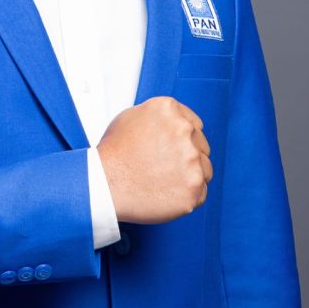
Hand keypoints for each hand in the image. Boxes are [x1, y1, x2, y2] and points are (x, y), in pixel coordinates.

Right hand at [96, 96, 212, 224]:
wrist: (103, 184)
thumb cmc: (112, 153)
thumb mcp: (130, 117)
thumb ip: (159, 117)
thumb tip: (173, 122)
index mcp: (170, 110)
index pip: (195, 125)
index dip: (184, 140)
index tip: (173, 151)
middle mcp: (184, 130)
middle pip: (202, 147)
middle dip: (188, 158)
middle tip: (164, 169)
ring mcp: (191, 160)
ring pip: (205, 170)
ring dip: (190, 177)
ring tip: (163, 182)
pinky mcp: (193, 188)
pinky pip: (201, 194)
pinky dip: (187, 197)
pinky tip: (166, 194)